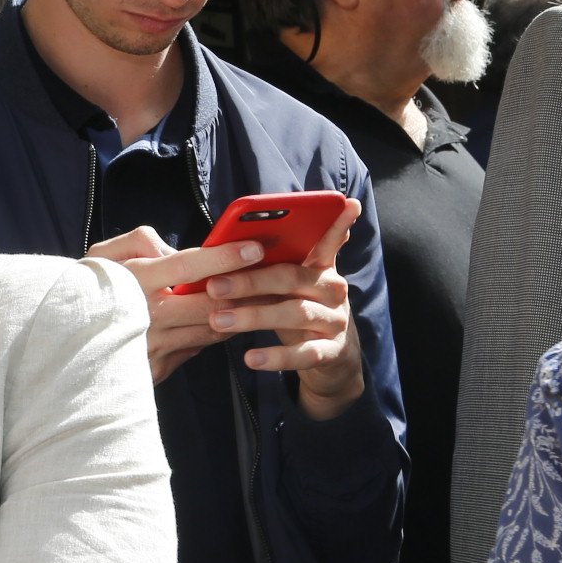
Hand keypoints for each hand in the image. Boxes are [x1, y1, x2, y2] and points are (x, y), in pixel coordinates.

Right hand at [86, 209, 363, 416]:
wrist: (61, 346)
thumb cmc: (86, 289)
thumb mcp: (102, 256)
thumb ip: (138, 241)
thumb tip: (170, 250)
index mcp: (134, 282)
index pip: (188, 267)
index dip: (224, 256)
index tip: (256, 246)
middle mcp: (145, 317)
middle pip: (210, 304)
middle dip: (246, 290)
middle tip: (276, 274)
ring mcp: (152, 347)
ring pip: (210, 329)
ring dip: (239, 313)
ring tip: (265, 295)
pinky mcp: (156, 369)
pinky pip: (197, 348)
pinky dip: (216, 333)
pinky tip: (231, 319)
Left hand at [205, 204, 362, 420]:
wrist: (328, 359)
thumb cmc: (294, 310)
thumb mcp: (286, 287)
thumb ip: (265, 269)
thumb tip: (218, 259)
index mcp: (320, 267)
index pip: (328, 240)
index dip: (337, 223)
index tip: (347, 203)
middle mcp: (332, 289)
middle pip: (292, 277)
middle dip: (251, 280)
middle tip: (214, 286)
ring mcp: (335, 320)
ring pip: (296, 313)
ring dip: (254, 316)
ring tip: (219, 320)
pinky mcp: (331, 351)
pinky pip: (304, 353)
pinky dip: (277, 356)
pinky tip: (251, 358)